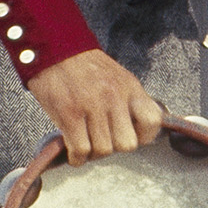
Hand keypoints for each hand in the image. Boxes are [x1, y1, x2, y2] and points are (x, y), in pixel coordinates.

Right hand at [26, 50, 167, 162]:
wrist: (55, 49)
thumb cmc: (85, 67)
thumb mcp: (118, 77)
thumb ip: (130, 100)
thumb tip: (138, 129)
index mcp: (130, 87)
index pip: (153, 122)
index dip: (143, 136)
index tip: (130, 135)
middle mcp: (114, 97)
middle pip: (127, 144)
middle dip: (115, 147)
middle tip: (103, 140)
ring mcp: (92, 106)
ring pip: (103, 150)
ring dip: (93, 153)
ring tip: (86, 143)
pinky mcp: (70, 114)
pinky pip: (81, 150)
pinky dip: (77, 157)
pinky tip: (74, 152)